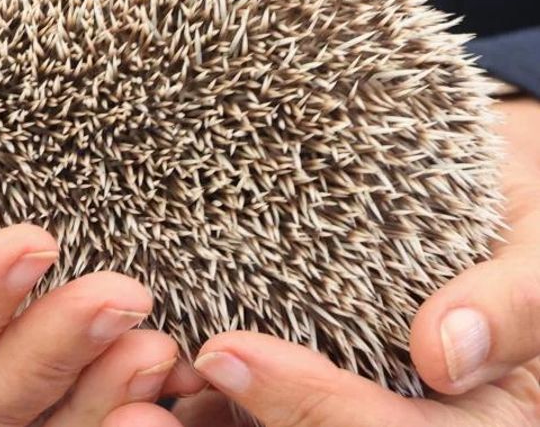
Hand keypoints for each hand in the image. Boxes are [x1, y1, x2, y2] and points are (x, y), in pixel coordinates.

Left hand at [135, 97, 539, 426]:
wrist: (481, 210)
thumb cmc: (522, 226)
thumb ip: (518, 304)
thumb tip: (444, 354)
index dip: (309, 405)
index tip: (228, 351)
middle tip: (137, 402)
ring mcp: (338, 411)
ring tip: (116, 399)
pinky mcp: (295, 393)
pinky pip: (237, 414)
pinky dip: (187, 405)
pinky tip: (131, 375)